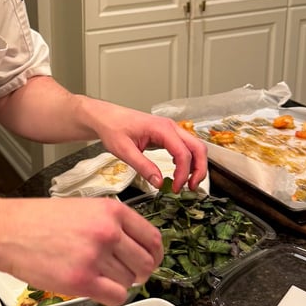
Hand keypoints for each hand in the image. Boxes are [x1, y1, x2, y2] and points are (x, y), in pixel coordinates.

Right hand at [1, 196, 163, 305]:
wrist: (9, 231)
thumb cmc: (40, 220)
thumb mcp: (84, 209)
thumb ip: (111, 224)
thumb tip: (136, 248)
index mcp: (111, 211)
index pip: (152, 237)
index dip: (155, 254)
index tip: (152, 261)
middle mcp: (108, 232)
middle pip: (145, 263)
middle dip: (139, 272)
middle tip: (126, 274)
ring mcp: (96, 256)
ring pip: (129, 281)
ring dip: (118, 283)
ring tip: (98, 275)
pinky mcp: (83, 280)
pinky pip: (116, 296)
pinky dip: (111, 296)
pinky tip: (96, 287)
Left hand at [87, 101, 207, 191]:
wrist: (106, 117)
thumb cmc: (113, 128)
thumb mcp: (124, 150)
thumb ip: (143, 166)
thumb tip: (159, 182)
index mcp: (162, 129)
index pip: (183, 153)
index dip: (183, 173)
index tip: (176, 188)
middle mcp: (170, 127)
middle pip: (198, 148)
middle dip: (199, 169)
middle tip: (191, 187)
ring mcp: (170, 130)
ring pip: (194, 147)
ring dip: (195, 166)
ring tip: (186, 183)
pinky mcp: (167, 135)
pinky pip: (184, 148)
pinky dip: (187, 161)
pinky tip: (178, 173)